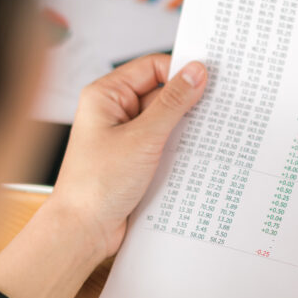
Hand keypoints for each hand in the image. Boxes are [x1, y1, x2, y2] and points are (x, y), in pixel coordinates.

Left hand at [51, 54, 206, 258]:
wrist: (84, 231)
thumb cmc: (95, 185)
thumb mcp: (142, 139)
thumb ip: (172, 103)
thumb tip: (195, 73)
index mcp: (106, 95)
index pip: (152, 66)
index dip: (179, 71)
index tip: (208, 80)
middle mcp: (115, 111)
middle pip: (162, 92)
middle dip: (186, 102)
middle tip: (214, 107)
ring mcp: (126, 135)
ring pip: (166, 119)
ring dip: (185, 127)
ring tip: (204, 135)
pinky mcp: (136, 157)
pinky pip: (165, 141)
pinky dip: (180, 146)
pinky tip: (195, 154)